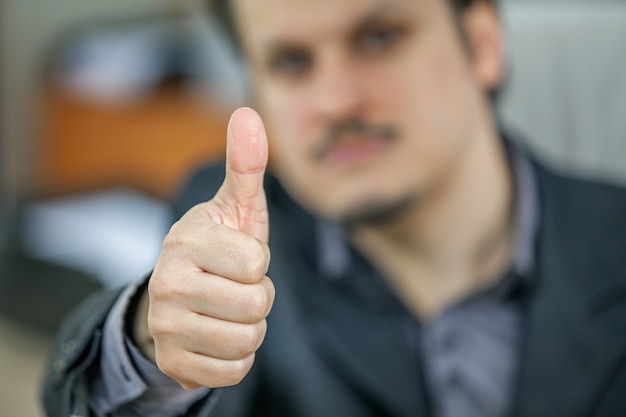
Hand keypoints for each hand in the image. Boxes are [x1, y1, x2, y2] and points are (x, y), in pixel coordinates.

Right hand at [136, 107, 274, 388]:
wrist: (181, 295)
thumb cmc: (219, 247)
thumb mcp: (236, 206)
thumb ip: (246, 164)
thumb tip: (248, 113)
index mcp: (184, 240)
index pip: (256, 263)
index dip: (258, 262)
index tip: (238, 257)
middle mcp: (166, 283)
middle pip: (256, 305)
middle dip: (258, 297)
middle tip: (235, 286)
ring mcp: (165, 327)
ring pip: (247, 341)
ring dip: (250, 327)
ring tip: (227, 309)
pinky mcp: (172, 363)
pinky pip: (234, 372)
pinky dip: (237, 358)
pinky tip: (219, 336)